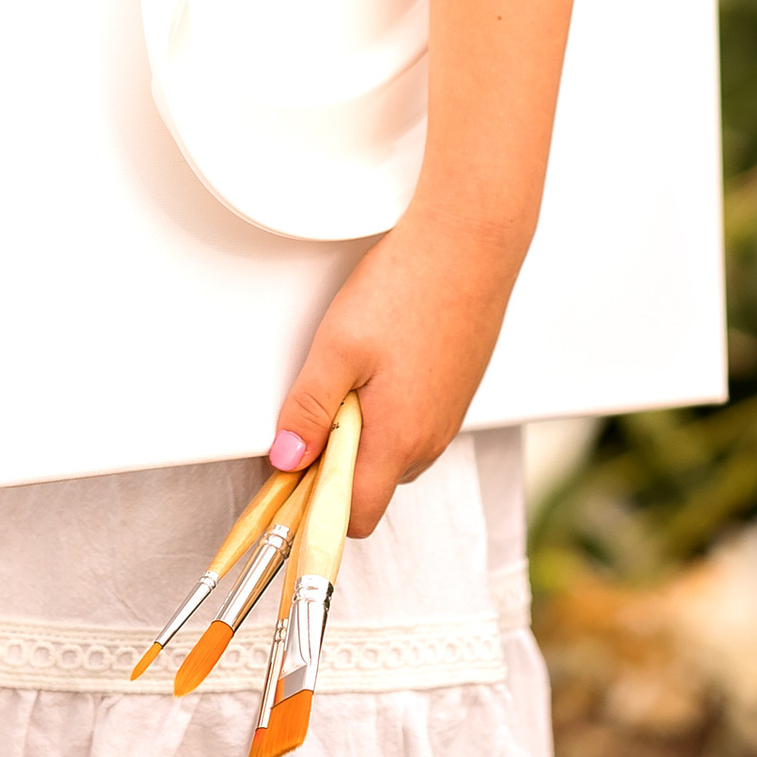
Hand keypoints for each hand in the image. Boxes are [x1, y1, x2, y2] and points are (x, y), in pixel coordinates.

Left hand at [267, 205, 529, 536]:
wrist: (470, 241)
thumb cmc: (409, 287)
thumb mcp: (338, 346)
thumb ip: (309, 409)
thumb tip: (286, 457)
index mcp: (400, 440)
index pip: (354, 515)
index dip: (314, 504)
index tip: (289, 472)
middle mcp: (431, 439)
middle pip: (372, 483)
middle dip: (336, 459)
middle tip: (317, 402)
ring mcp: (448, 416)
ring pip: (393, 449)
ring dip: (364, 428)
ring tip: (352, 369)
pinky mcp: (456, 391)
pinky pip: (415, 420)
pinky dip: (390, 405)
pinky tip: (382, 357)